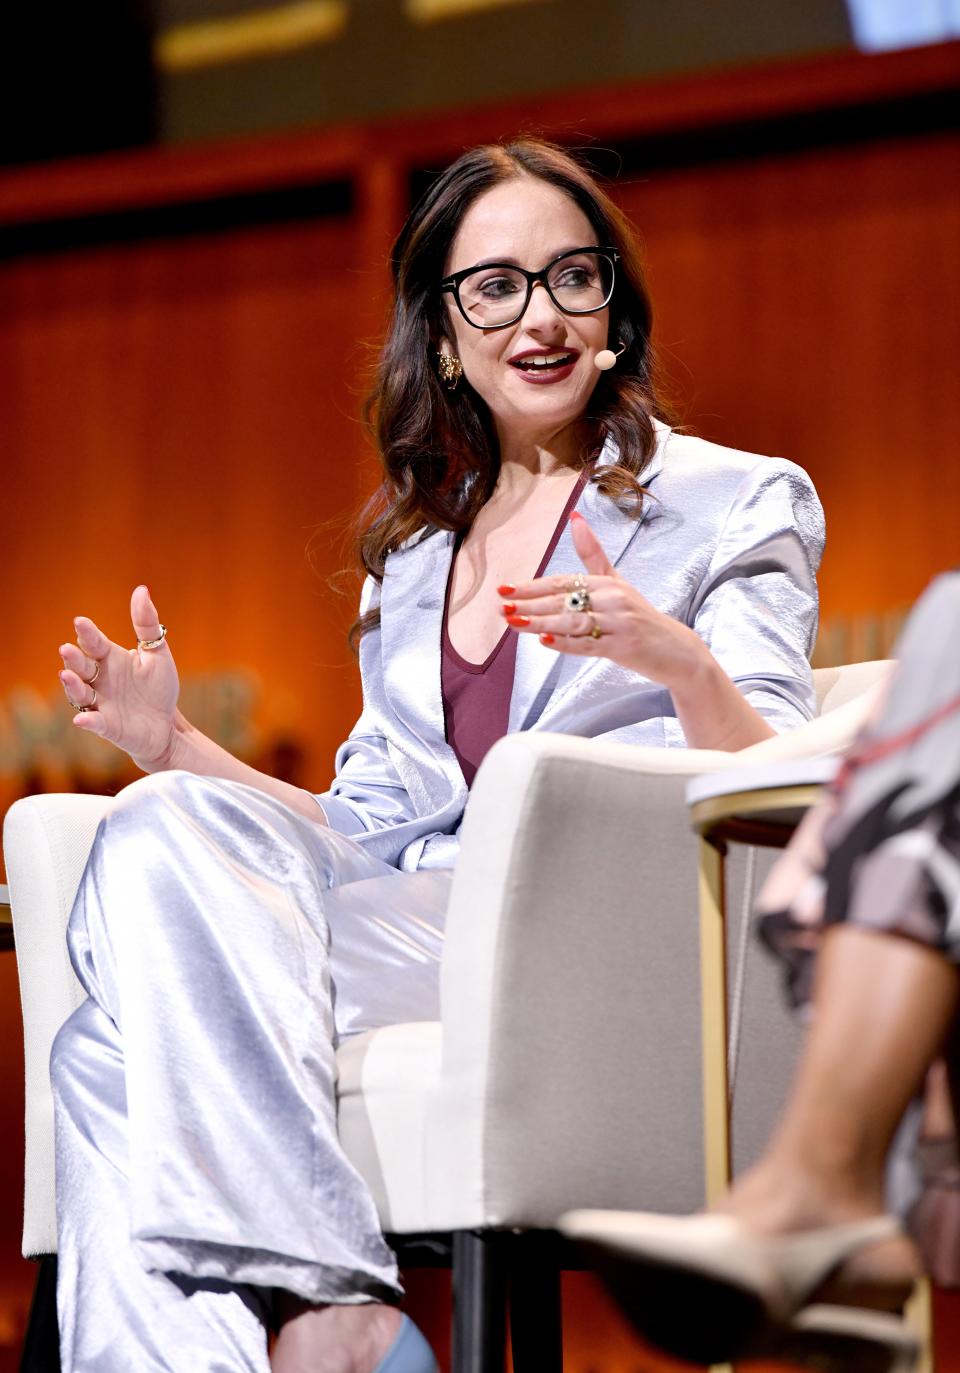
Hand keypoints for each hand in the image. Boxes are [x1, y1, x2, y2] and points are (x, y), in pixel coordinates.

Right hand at [58, 586, 180, 770]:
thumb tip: (141, 590)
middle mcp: (99, 680)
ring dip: (72, 685)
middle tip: (67, 649)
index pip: (94, 643)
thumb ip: (147, 624)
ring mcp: (100, 703)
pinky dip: (88, 720)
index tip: (80, 622)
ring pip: (79, 692)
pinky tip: (82, 718)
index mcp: (110, 659)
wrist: (167, 725)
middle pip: (81, 666)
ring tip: (66, 676)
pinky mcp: (106, 726)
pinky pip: (94, 722)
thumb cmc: (158, 688)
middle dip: (73, 658)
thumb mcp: (157, 654)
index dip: (87, 633)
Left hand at [499, 512, 706, 688]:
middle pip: (564, 600)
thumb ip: (593, 555)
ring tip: (514, 623)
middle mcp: (613, 599)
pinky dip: (566, 643)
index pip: (563, 582)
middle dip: (529, 604)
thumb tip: (574, 517)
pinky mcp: (623, 646)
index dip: (533, 586)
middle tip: (502, 605)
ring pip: (572, 621)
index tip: (506, 588)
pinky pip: (588, 645)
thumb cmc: (640, 617)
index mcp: (608, 583)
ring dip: (541, 623)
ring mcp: (619, 623)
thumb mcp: (617, 583)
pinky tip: (544, 641)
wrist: (678, 651)